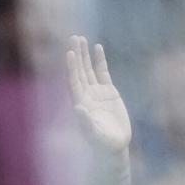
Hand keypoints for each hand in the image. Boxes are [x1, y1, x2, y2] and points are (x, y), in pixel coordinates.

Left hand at [65, 36, 131, 153]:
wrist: (114, 146)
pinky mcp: (109, 92)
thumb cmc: (103, 144)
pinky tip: (97, 48)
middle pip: (79, 71)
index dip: (72, 67)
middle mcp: (86, 95)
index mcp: (80, 103)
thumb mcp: (94, 134)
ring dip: (85, 55)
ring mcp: (97, 93)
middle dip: (77, 55)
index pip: (74, 81)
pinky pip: (102, 72)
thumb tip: (78, 108)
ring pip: (89, 69)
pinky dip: (99, 60)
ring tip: (81, 38)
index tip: (70, 53)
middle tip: (74, 38)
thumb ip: (85, 122)